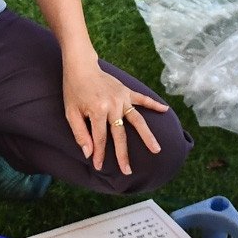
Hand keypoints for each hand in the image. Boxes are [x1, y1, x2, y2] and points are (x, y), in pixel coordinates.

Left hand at [63, 59, 167, 173]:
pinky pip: (142, 99)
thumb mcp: (71, 113)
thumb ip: (80, 133)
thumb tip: (88, 153)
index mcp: (98, 110)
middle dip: (123, 154)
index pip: (100, 138)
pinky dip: (154, 104)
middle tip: (127, 171)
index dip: (99, 154)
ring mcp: (122, 98)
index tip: (99, 167)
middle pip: (120, 134)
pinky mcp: (127, 91)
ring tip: (156, 149)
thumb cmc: (74, 91)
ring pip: (137, 120)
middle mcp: (113, 105)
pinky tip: (166, 110)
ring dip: (147, 136)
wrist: (81, 66)